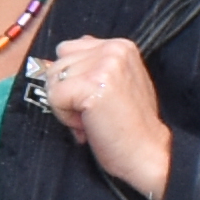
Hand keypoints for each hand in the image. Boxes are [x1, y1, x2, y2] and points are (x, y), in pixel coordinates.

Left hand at [26, 32, 174, 199]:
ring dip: (65, 106)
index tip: (93, 100)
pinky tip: (88, 124)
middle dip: (66, 92)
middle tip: (93, 113)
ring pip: (52, 79)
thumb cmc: (129, 126)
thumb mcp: (115, 84)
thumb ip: (90, 66)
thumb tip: (52, 58)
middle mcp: (113, 49)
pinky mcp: (92, 84)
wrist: (148, 153)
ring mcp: (104, 64)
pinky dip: (65, 117)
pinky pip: (54, 97)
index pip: (67, 49)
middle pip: (57, 63)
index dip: (72, 80)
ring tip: (92, 118)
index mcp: (120, 46)